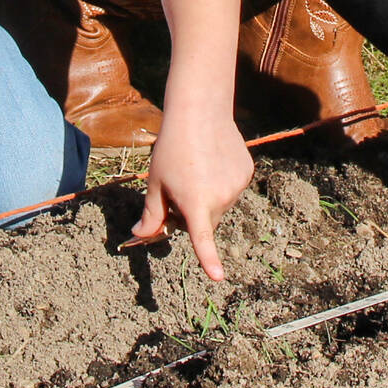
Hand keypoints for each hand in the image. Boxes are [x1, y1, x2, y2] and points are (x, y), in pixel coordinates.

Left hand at [132, 102, 253, 280]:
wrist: (200, 110)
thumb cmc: (172, 147)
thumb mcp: (156, 182)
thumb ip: (151, 213)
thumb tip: (141, 234)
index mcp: (195, 202)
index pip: (202, 239)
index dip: (209, 260)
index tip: (217, 278)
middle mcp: (220, 198)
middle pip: (206, 223)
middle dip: (193, 216)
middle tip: (178, 190)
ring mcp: (236, 186)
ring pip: (220, 206)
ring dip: (207, 198)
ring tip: (196, 168)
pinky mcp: (246, 174)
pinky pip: (231, 189)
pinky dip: (221, 183)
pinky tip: (212, 161)